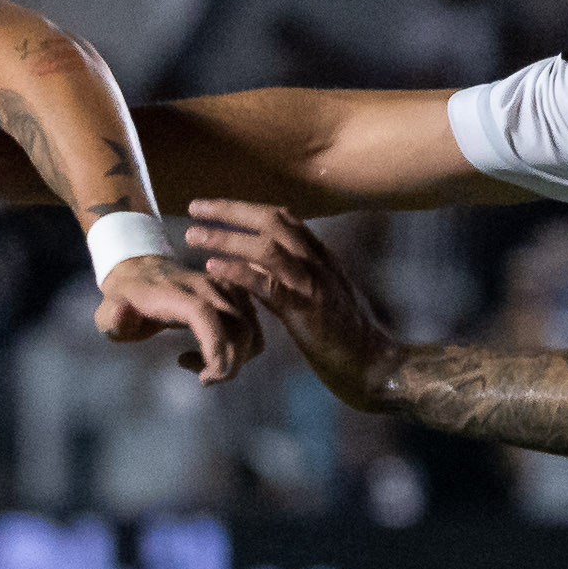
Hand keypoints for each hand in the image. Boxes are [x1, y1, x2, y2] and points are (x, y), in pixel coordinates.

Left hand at [93, 252, 259, 384]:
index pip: (204, 314)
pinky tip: (213, 353)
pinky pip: (251, 327)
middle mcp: (205, 286)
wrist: (142, 271)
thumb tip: (124, 314)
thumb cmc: (124, 300)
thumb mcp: (108, 312)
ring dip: (235, 358)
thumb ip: (113, 318)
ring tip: (204, 369)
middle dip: (228, 363)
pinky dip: (241, 349)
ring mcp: (223, 288)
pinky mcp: (235, 294)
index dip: (214, 346)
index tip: (208, 376)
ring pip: (249, 329)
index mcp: (174, 292)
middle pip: (236, 325)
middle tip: (204, 380)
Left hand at [181, 199, 397, 406]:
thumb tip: (257, 261)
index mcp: (320, 255)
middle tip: (195, 207)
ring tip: (194, 236)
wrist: (372, 362)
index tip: (213, 206)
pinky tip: (213, 268)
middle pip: (272, 220)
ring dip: (227, 238)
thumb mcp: (318, 293)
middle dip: (231, 211)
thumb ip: (292, 275)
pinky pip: (269, 284)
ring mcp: (313, 283)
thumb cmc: (343, 333)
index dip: (246, 208)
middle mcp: (317, 261)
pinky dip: (240, 272)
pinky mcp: (306, 310)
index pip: (281, 217)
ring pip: (267, 247)